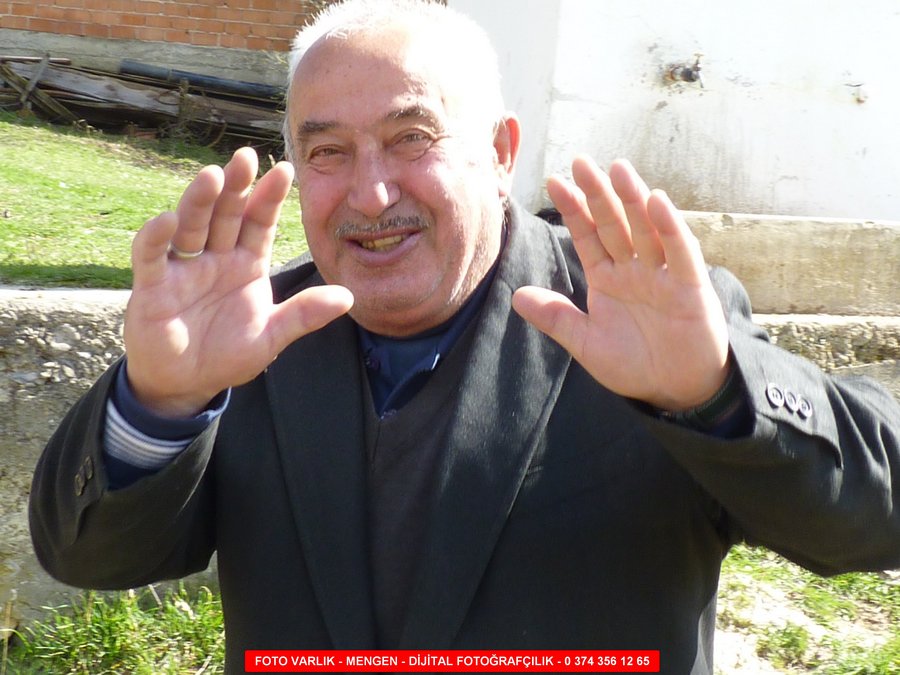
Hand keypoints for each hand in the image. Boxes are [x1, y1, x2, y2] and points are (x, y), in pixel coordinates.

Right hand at [123, 147, 352, 417]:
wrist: (186, 383)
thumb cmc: (227, 355)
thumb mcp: (271, 336)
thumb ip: (304, 314)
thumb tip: (348, 297)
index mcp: (246, 264)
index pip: (259, 223)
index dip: (270, 198)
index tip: (285, 170)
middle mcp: (215, 257)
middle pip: (225, 214)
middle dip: (236, 186)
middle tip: (246, 157)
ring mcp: (183, 268)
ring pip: (191, 225)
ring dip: (199, 201)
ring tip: (212, 175)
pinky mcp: (153, 286)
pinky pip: (153, 256)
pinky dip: (157, 237)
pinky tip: (167, 220)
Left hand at [512, 156, 728, 410]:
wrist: (675, 392)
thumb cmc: (634, 366)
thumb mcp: (586, 343)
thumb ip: (555, 318)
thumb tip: (515, 297)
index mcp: (608, 279)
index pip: (588, 236)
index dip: (573, 210)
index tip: (554, 182)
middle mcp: (634, 269)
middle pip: (614, 224)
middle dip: (598, 193)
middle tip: (581, 162)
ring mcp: (662, 274)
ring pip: (646, 229)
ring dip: (633, 199)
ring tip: (617, 169)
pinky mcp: (690, 286)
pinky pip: (680, 252)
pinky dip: (670, 228)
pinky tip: (657, 202)